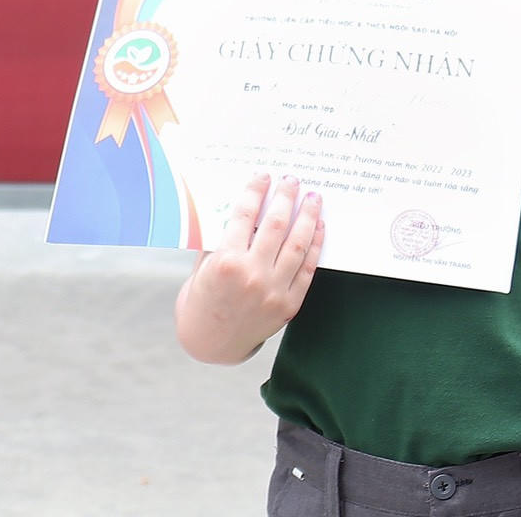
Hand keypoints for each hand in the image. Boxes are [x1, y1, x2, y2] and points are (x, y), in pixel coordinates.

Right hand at [175, 174, 323, 363]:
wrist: (211, 342)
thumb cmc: (202, 299)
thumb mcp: (203, 266)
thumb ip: (222, 239)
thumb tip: (244, 206)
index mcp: (225, 262)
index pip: (244, 215)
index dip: (255, 191)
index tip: (263, 176)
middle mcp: (252, 275)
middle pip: (275, 225)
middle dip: (285, 197)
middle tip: (291, 181)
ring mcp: (273, 291)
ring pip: (297, 244)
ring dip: (307, 217)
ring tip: (312, 198)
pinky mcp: (288, 304)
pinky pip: (307, 269)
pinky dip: (315, 245)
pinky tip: (318, 227)